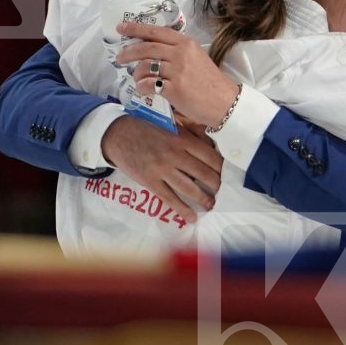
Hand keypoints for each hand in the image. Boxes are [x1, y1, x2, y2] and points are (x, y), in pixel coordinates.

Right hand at [101, 114, 222, 223]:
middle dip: (216, 185)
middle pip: (203, 173)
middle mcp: (175, 155)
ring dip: (203, 199)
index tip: (226, 174)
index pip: (210, 156)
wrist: (118, 134)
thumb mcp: (170, 127)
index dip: (221, 167)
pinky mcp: (151, 182)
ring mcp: (162, 170)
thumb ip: (188, 136)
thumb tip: (210, 148)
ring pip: (189, 188)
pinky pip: (170, 199)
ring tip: (211, 205)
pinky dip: (182, 210)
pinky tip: (191, 218)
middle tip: (222, 191)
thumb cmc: (146, 129)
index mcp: (182, 139)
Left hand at [114, 22, 242, 129]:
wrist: (224, 101)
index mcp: (185, 43)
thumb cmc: (209, 81)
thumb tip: (151, 51)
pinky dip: (142, 87)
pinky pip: (149, 84)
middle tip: (119, 57)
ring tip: (137, 79)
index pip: (156, 31)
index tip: (122, 28)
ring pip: (145, 66)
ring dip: (136, 73)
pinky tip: (143, 90)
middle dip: (128, 52)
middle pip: (146, 48)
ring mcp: (177, 71)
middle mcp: (180, 54)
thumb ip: (176, 51)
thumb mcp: (196, 57)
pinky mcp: (174, 89)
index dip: (136, 28)